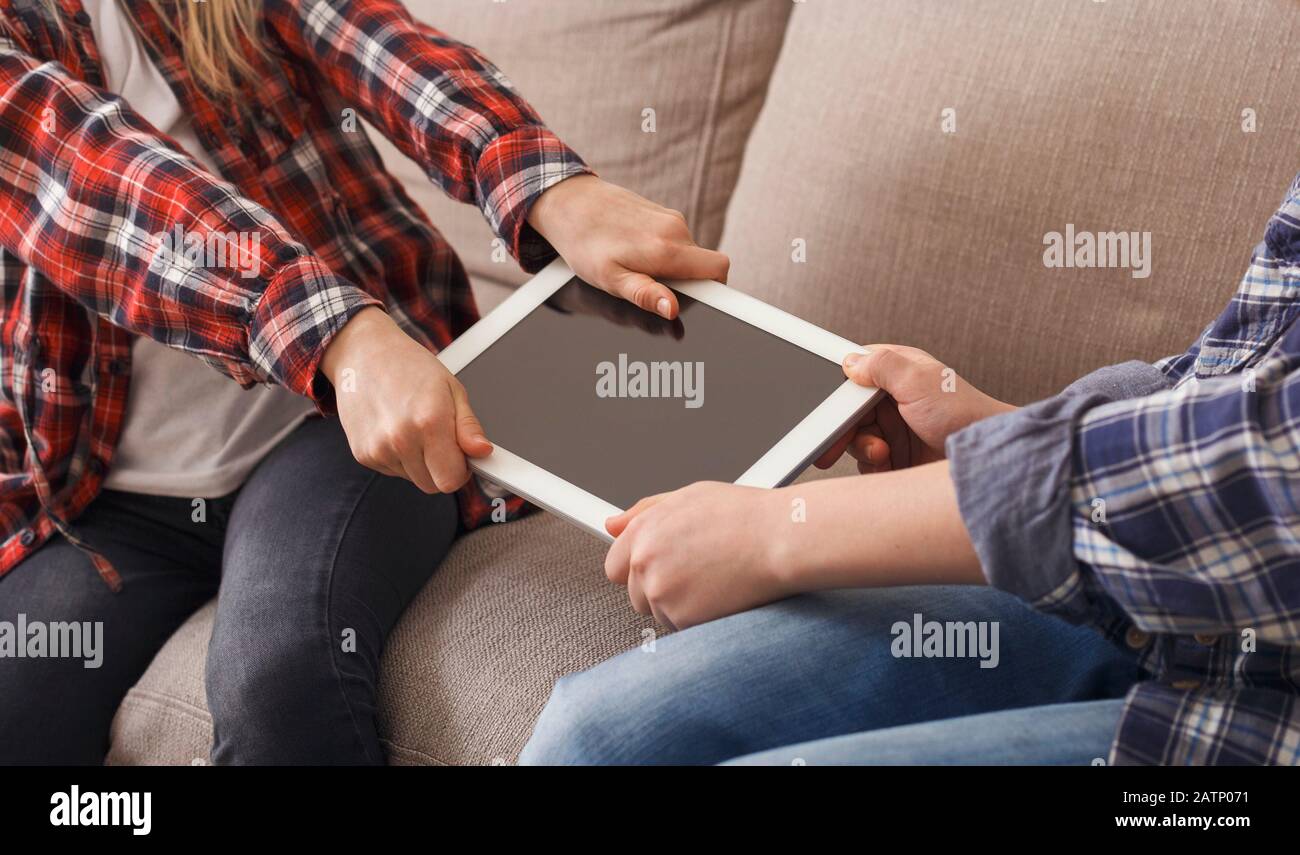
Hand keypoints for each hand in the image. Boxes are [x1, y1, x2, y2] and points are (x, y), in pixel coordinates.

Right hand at [320, 307, 490, 491]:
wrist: (364, 353)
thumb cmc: (410, 367)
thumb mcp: (451, 389)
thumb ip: (469, 426)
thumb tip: (482, 451)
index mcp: (429, 421)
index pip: (452, 480)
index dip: (461, 470)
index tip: (461, 455)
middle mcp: (401, 439)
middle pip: (433, 485)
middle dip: (442, 468)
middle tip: (438, 437)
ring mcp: (378, 449)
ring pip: (414, 479)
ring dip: (420, 462)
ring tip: (413, 427)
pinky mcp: (363, 454)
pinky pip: (393, 471)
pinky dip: (399, 457)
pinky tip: (395, 429)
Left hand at [527, 175, 729, 319]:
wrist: (568, 202)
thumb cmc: (585, 243)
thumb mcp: (610, 279)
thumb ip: (645, 294)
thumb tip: (673, 309)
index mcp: (667, 249)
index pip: (719, 269)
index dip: (717, 289)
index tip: (698, 301)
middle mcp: (675, 229)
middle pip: (703, 264)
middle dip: (686, 282)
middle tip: (650, 287)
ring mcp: (670, 218)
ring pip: (688, 253)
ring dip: (671, 267)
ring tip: (634, 266)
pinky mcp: (662, 212)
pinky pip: (675, 240)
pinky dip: (662, 252)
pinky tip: (633, 251)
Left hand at [604, 482, 792, 629]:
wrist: (781, 540)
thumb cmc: (745, 516)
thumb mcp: (689, 497)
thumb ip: (645, 512)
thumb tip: (612, 525)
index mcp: (644, 530)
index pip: (614, 564)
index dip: (638, 568)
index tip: (657, 569)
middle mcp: (645, 562)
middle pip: (635, 593)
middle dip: (660, 588)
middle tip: (697, 573)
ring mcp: (662, 593)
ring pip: (659, 612)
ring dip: (681, 605)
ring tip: (716, 579)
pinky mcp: (682, 619)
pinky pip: (681, 627)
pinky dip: (699, 618)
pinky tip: (722, 594)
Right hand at [815, 344, 1013, 473]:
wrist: (984, 461)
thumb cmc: (964, 415)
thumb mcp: (919, 381)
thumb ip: (882, 365)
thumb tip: (850, 360)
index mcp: (897, 372)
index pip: (854, 374)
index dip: (837, 390)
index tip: (824, 407)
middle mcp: (892, 399)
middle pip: (848, 411)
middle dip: (844, 428)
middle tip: (833, 444)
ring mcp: (893, 429)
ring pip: (854, 438)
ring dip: (862, 448)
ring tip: (882, 452)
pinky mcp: (896, 456)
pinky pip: (866, 461)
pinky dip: (872, 464)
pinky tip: (887, 462)